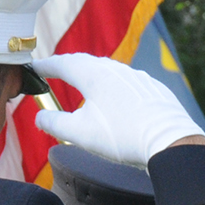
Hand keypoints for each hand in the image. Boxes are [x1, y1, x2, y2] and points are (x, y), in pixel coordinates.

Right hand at [31, 54, 202, 165]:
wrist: (170, 141)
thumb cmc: (122, 136)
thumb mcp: (79, 133)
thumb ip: (54, 123)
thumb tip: (40, 117)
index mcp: (94, 75)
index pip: (63, 64)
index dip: (45, 66)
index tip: (34, 68)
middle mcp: (116, 70)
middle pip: (86, 63)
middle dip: (68, 67)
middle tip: (56, 71)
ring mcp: (137, 77)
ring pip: (109, 71)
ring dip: (92, 76)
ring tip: (84, 85)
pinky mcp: (154, 89)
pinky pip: (128, 83)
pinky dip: (115, 87)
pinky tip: (117, 99)